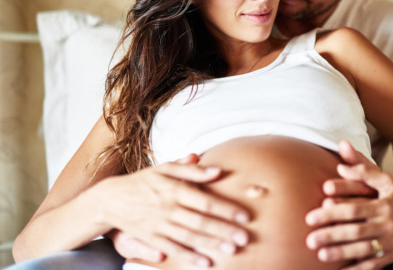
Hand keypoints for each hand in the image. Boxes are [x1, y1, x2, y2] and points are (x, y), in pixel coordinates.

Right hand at [94, 153, 250, 267]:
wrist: (111, 199)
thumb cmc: (144, 181)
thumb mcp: (164, 168)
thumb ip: (191, 170)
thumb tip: (217, 170)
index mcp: (174, 189)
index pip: (205, 201)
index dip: (226, 209)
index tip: (245, 216)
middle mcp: (168, 208)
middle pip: (200, 221)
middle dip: (224, 230)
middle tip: (245, 238)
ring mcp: (159, 225)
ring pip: (189, 237)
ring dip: (211, 244)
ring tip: (232, 250)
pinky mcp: (152, 238)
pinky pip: (172, 249)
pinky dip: (188, 257)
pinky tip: (205, 262)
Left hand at [305, 141, 392, 268]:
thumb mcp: (387, 180)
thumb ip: (363, 169)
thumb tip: (340, 163)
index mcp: (383, 205)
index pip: (353, 209)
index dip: (331, 213)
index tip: (310, 217)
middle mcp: (387, 225)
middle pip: (355, 231)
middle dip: (331, 236)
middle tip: (309, 240)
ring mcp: (392, 242)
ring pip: (364, 250)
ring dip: (341, 254)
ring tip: (321, 255)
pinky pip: (374, 265)